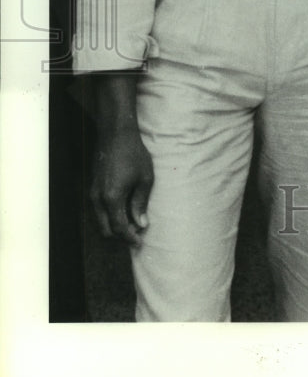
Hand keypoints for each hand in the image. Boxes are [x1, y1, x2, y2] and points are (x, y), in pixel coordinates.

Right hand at [89, 71, 153, 245]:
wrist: (116, 134)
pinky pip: (98, 211)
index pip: (118, 228)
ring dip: (114, 227)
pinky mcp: (93, 187)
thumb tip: (140, 224)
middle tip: (136, 235)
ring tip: (132, 223)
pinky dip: (109, 216)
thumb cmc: (134, 154)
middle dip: (120, 236)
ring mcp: (93, 193)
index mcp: (112, 198)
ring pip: (100, 221)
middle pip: (105, 230)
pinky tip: (124, 211)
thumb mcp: (145, 178)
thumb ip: (140, 203)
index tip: (140, 242)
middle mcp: (98, 199)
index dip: (129, 238)